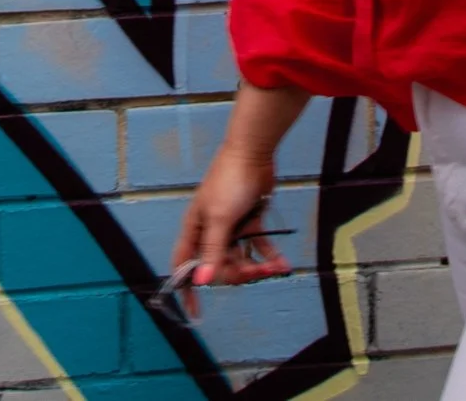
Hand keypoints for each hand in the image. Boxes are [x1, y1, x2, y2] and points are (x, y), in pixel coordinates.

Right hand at [167, 144, 288, 319]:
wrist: (254, 152)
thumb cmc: (230, 182)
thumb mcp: (220, 219)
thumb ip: (212, 251)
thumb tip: (202, 283)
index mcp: (194, 230)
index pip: (183, 265)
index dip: (187, 288)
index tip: (195, 312)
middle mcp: (210, 231)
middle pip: (218, 266)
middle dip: (238, 274)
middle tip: (258, 272)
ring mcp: (231, 227)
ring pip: (239, 258)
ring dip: (257, 266)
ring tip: (276, 268)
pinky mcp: (250, 221)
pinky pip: (257, 246)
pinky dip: (268, 255)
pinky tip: (282, 264)